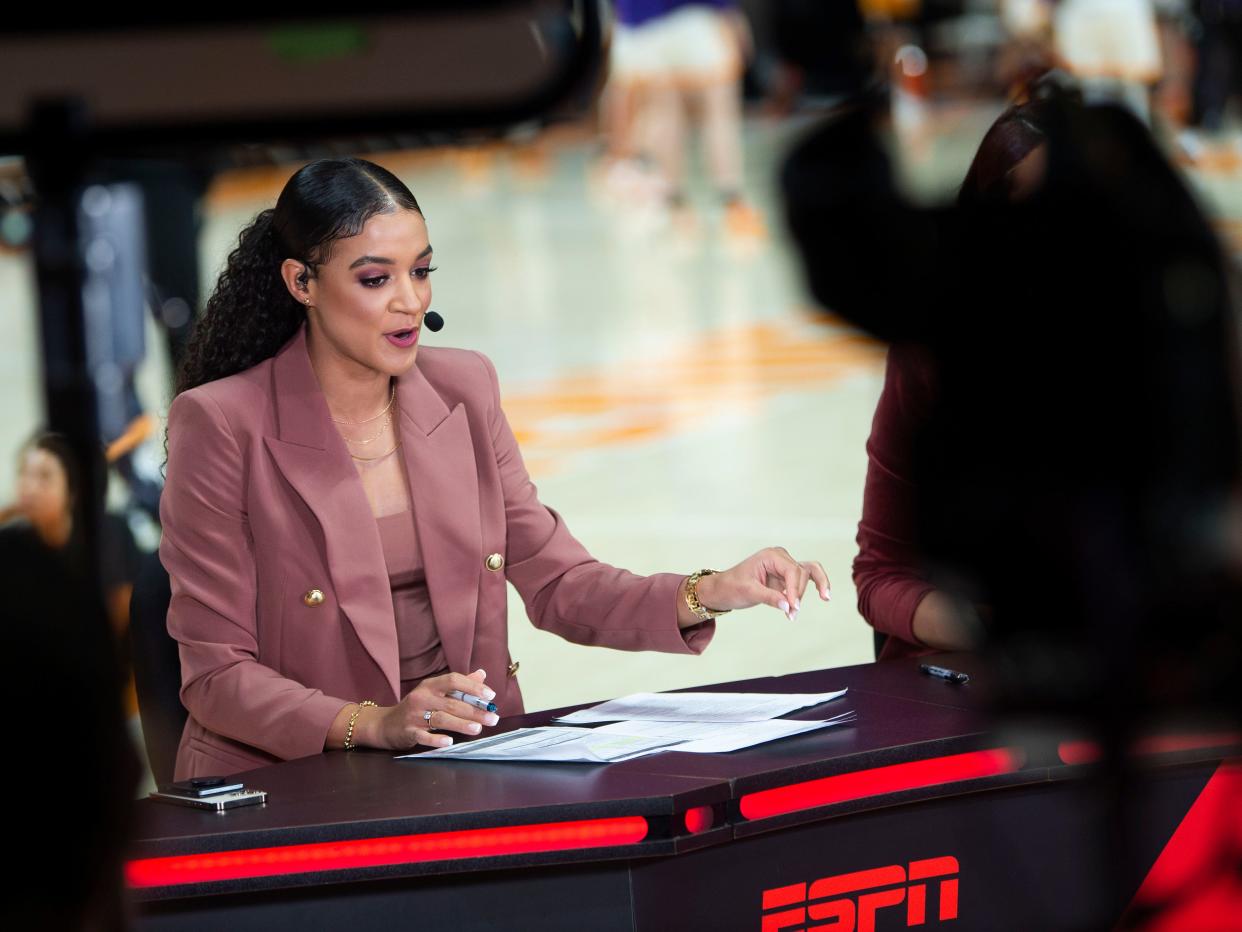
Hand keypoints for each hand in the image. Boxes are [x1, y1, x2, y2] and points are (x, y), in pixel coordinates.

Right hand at [368, 669, 498, 749]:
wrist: (385, 724)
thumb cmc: (417, 707)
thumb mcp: (434, 692)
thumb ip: (458, 685)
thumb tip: (482, 674)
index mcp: (430, 685)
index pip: (453, 680)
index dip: (473, 687)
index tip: (491, 695)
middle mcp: (422, 697)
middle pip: (452, 703)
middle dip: (475, 711)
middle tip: (492, 717)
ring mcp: (414, 715)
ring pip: (441, 719)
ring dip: (461, 724)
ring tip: (478, 728)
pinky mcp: (408, 732)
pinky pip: (423, 736)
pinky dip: (436, 739)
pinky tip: (450, 742)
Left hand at [693, 548, 830, 621]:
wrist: (724, 589)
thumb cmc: (732, 587)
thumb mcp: (749, 592)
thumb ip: (770, 597)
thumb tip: (788, 607)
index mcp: (771, 555)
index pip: (792, 571)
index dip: (795, 590)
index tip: (793, 608)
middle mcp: (780, 557)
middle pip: (801, 574)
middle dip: (798, 595)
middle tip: (791, 614)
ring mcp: (785, 565)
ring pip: (809, 573)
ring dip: (811, 589)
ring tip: (822, 600)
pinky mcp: (786, 576)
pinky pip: (807, 577)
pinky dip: (816, 585)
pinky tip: (825, 595)